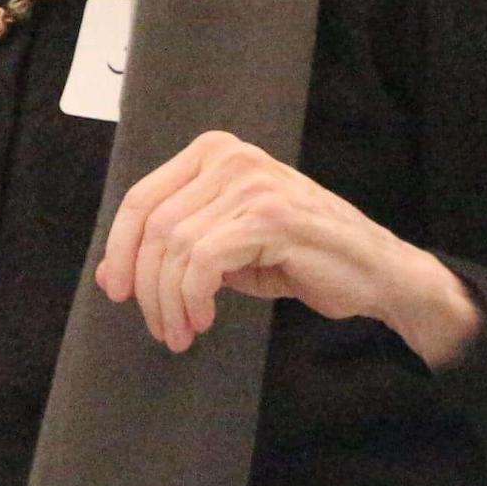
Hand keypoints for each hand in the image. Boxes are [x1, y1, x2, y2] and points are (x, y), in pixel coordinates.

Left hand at [95, 131, 481, 369]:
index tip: (116, 291)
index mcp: (215, 153)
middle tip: (158, 326)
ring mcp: (251, 183)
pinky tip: (204, 320)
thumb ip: (176, 247)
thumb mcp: (227, 245)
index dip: (118, 248)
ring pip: (175, 246)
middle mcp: (231, 158)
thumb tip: (110, 272)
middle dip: (145, 285)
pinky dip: (193, 298)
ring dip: (169, 301)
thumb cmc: (301, 257)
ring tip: (181, 332)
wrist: (376, 271)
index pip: (142, 198)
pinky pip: (203, 262)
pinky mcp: (269, 217)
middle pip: (153, 225)